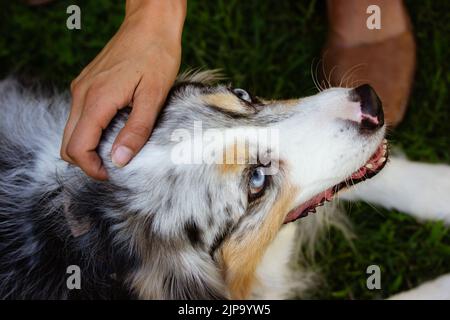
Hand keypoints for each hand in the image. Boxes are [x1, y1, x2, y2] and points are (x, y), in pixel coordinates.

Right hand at [61, 0, 185, 179]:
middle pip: (68, 142)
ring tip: (118, 148)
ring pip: (73, 129)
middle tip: (115, 165)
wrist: (150, 23)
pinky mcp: (88, 84)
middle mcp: (82, 94)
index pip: (76, 147)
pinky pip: (81, 115)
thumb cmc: (156, 55)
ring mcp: (82, 87)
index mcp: (96, 100)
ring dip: (90, 146)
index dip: (91, 168)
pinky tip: (116, 128)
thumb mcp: (153, 96)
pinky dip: (92, 130)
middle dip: (88, 161)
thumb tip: (119, 160)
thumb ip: (136, 130)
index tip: (113, 174)